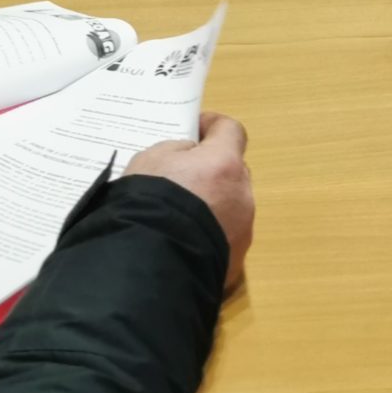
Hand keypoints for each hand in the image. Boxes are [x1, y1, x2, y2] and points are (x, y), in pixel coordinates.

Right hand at [124, 111, 255, 290]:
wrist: (150, 265)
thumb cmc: (149, 203)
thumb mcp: (151, 160)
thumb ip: (177, 152)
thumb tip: (190, 158)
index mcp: (224, 164)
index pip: (231, 131)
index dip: (212, 127)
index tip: (195, 130)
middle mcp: (242, 195)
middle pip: (234, 172)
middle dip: (213, 170)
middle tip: (184, 177)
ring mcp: (242, 231)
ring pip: (231, 208)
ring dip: (213, 206)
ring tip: (181, 217)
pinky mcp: (236, 263)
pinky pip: (224, 239)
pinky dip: (209, 236)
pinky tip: (185, 243)